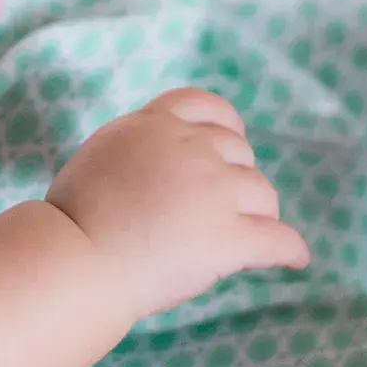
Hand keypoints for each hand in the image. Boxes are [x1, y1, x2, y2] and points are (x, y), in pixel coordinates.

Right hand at [46, 88, 309, 320]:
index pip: (206, 106)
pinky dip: (290, 250)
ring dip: (258, 215)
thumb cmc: (72, 222)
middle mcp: (189, 148)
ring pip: (262, 195)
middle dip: (236, 180)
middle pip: (240, 154)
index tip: (229, 146)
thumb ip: (139, 150)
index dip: (225, 127)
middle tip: (223, 211)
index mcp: (153, 125)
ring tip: (248, 239)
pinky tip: (295, 259)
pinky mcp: (228, 236)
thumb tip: (159, 164)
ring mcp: (213, 191)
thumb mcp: (101, 156)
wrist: (75, 260)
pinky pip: (278, 240)